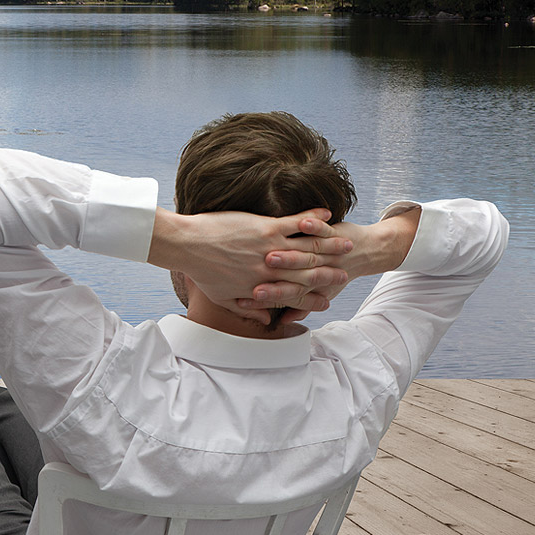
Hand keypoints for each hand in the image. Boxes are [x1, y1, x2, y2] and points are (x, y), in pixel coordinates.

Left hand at [149, 208, 353, 323]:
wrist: (187, 245)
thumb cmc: (201, 270)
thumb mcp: (222, 298)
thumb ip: (247, 309)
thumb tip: (264, 320)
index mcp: (262, 287)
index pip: (295, 296)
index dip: (313, 299)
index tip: (328, 301)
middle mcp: (271, 270)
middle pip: (309, 272)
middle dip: (330, 273)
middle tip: (348, 272)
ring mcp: (271, 247)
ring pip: (308, 247)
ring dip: (330, 245)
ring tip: (346, 242)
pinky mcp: (266, 227)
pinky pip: (296, 222)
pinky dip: (313, 219)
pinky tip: (327, 214)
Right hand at [240, 210, 420, 323]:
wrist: (369, 251)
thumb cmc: (336, 272)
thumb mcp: (320, 293)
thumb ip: (299, 306)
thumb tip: (281, 321)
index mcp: (307, 285)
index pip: (283, 295)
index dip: (266, 298)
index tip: (249, 301)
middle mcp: (314, 270)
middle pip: (290, 278)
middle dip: (273, 282)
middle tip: (256, 285)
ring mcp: (325, 250)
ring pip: (304, 253)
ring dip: (290, 256)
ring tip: (272, 254)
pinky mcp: (332, 232)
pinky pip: (322, 229)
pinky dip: (313, 225)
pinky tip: (305, 223)